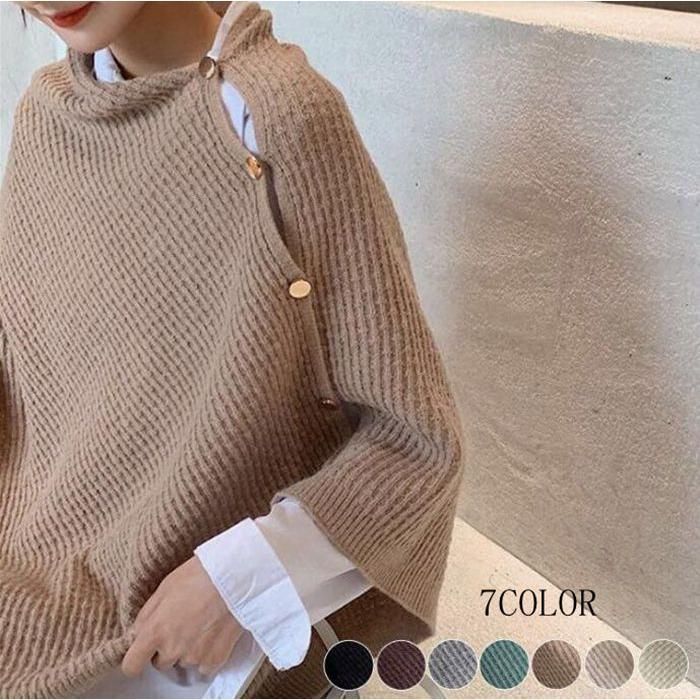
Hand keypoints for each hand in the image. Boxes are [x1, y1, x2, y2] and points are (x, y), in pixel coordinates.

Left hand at [121, 556, 242, 677]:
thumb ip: (148, 614)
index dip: (136, 660)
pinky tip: (214, 632)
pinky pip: (204, 666)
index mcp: (155, 630)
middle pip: (161, 663)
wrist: (236, 576)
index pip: (131, 665)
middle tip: (183, 624)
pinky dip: (208, 654)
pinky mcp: (215, 659)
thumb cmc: (201, 575)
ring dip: (189, 649)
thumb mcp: (165, 586)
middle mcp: (172, 649)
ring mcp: (194, 656)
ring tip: (202, 623)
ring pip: (184, 663)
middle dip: (168, 648)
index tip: (142, 653)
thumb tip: (139, 631)